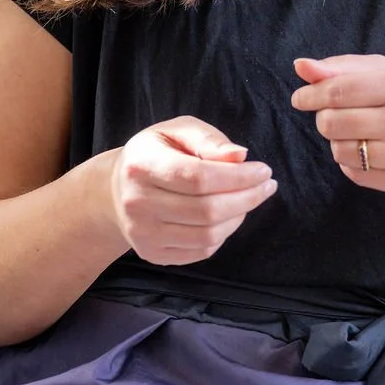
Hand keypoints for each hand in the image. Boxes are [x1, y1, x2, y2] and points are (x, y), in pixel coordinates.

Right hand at [104, 116, 276, 265]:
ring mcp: (143, 233)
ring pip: (208, 235)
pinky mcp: (152, 254)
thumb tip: (240, 157)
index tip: (264, 171)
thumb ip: (208, 139)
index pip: (198, 177)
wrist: (117, 190)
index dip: (238, 177)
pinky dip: (223, 234)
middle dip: (247, 198)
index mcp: (141, 165)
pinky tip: (228, 216)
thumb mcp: (177, 131)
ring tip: (248, 199)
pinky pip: (202, 251)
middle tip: (267, 186)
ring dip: (239, 217)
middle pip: (207, 210)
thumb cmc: (156, 153)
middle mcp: (137, 203)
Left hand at [290, 55, 384, 199]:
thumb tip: (301, 67)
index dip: (311, 95)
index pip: (337, 91)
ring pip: (339, 152)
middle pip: (331, 124)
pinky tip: (369, 151)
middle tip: (339, 115)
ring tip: (359, 133)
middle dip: (326, 118)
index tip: (301, 98)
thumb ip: (341, 67)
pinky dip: (351, 163)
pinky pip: (354, 174)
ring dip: (338, 142)